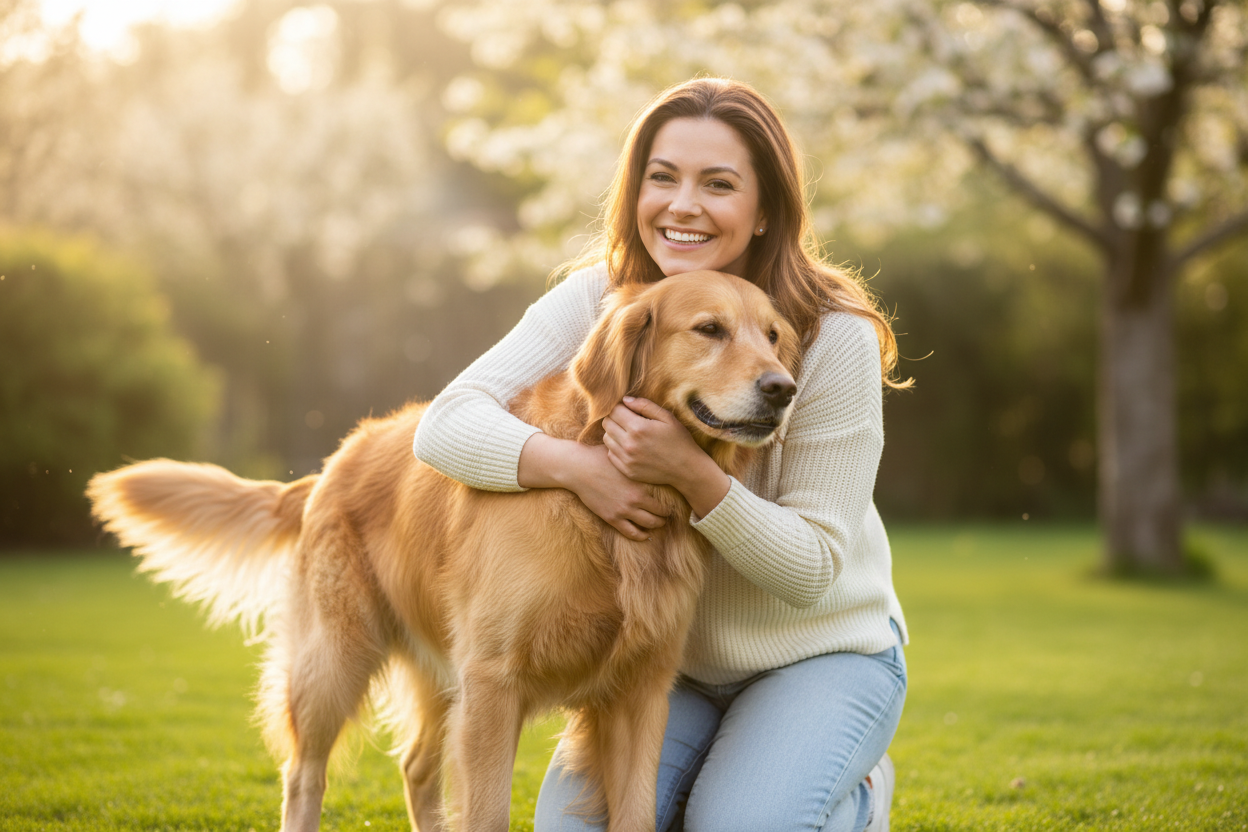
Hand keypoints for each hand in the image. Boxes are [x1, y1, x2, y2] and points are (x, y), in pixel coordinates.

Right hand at [518, 433, 668, 540]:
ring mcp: (624, 510)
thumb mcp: (624, 454)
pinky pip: (632, 532)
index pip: (666, 494)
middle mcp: (636, 498)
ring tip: (660, 523)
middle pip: (660, 513)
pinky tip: (645, 535)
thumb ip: (639, 456)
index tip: (675, 498)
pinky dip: (641, 535)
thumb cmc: (600, 457)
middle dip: (667, 515)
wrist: (579, 468)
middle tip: (670, 514)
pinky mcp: (612, 518)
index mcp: (641, 481)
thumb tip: (653, 446)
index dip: (672, 498)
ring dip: (657, 525)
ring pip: (649, 524)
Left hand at [602, 397, 701, 486]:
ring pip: (606, 439)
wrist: (687, 469)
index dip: (620, 407)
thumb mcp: (667, 417)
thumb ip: (645, 405)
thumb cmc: (679, 440)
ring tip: (628, 433)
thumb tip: (625, 399)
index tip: (629, 409)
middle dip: (615, 418)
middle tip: (628, 420)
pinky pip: (610, 454)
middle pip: (607, 423)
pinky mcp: (627, 471)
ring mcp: (627, 459)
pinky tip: (629, 447)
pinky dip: (616, 448)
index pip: (614, 411)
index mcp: (638, 428)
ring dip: (614, 433)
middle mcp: (629, 444)